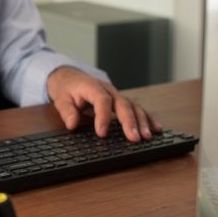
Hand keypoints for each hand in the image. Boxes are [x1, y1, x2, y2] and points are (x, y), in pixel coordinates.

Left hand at [46, 66, 161, 141]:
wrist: (72, 78)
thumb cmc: (68, 89)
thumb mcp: (61, 98)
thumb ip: (67, 111)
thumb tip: (72, 124)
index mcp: (92, 87)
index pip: (102, 100)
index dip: (103, 116)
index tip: (102, 133)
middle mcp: (108, 90)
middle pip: (123, 104)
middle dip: (130, 122)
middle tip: (134, 138)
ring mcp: (117, 95)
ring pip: (133, 106)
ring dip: (142, 122)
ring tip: (146, 137)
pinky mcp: (122, 101)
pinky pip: (137, 109)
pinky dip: (147, 119)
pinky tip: (156, 129)